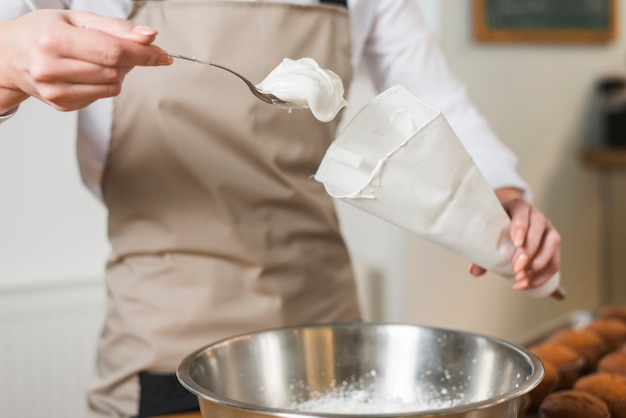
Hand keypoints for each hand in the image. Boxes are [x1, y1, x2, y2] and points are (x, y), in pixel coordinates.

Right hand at [0, 10, 172, 112]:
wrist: (9, 55)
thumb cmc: (43, 32)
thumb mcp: (75, 19)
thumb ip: (115, 28)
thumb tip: (149, 37)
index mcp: (53, 41)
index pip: (112, 52)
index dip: (143, 54)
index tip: (163, 55)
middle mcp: (51, 69)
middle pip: (115, 71)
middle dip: (129, 60)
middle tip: (122, 49)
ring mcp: (55, 91)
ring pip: (112, 87)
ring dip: (117, 73)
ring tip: (96, 58)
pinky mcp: (62, 105)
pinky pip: (101, 96)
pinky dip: (103, 83)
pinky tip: (85, 72)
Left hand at [468, 189, 560, 290]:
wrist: (507, 227)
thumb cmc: (495, 229)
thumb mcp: (487, 234)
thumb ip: (481, 251)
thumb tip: (474, 271)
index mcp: (517, 206)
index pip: (521, 209)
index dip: (521, 225)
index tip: (516, 242)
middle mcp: (535, 216)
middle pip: (540, 226)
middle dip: (530, 249)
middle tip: (517, 267)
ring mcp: (547, 229)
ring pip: (553, 242)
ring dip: (539, 263)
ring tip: (521, 277)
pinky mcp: (552, 245)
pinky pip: (554, 260)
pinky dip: (542, 275)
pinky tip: (527, 283)